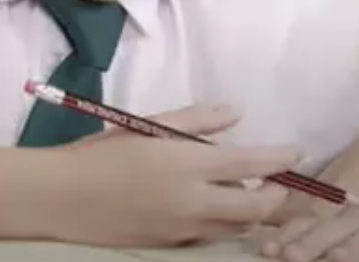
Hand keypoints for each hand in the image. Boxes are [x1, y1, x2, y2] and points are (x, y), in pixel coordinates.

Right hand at [42, 104, 301, 248]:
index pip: (253, 164)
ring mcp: (184, 228)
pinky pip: (210, 236)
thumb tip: (236, 114)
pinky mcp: (171, 244)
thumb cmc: (102, 154)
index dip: (281, 159)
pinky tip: (215, 209)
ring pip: (237, 227)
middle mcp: (194, 202)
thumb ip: (196, 120)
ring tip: (253, 195)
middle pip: (257, 208)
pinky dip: (223, 224)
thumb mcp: (148, 126)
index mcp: (189, 165)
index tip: (297, 153)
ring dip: (252, 213)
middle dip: (279, 197)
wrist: (62, 198)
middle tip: (283, 183)